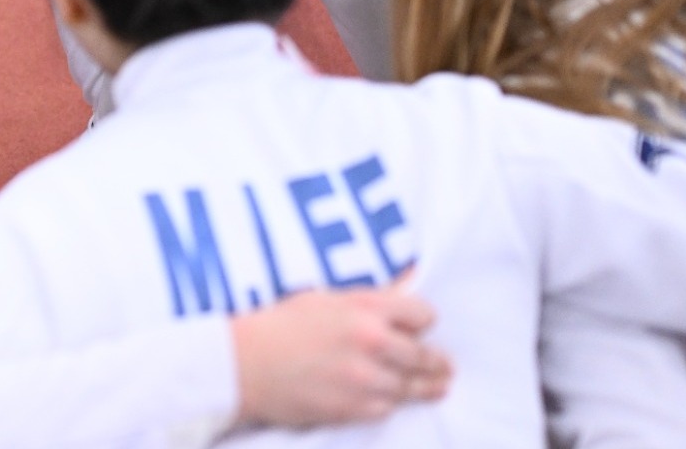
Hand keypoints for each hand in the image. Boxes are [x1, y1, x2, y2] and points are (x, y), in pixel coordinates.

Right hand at [231, 281, 450, 426]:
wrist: (242, 363)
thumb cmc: (278, 324)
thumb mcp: (323, 297)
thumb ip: (369, 296)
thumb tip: (410, 277)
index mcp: (364, 307)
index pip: (423, 314)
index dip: (422, 322)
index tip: (420, 328)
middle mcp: (371, 341)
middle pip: (425, 355)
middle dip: (434, 360)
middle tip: (443, 365)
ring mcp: (364, 378)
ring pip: (412, 386)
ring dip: (423, 386)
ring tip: (438, 386)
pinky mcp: (353, 407)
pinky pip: (388, 408)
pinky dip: (388, 403)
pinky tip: (389, 398)